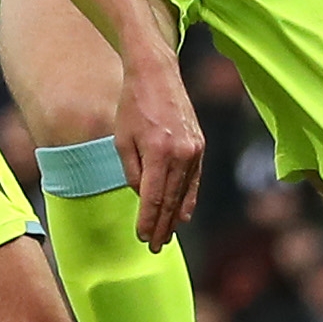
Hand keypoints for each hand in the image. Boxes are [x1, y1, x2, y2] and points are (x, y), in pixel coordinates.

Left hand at [110, 46, 205, 248]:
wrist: (156, 74)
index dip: (148, 221)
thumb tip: (145, 198)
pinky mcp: (200, 145)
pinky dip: (189, 198)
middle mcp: (181, 153)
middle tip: (155, 247)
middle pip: (171, 200)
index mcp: (158, 151)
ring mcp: (195, 149)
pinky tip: (184, 214)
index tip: (142, 238)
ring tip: (167, 236)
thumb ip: (133, 173)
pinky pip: (195, 179)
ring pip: (185, 193)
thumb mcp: (122, 141)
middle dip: (162, 226)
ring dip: (176, 217)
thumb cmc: (132, 106)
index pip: (153, 198)